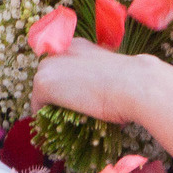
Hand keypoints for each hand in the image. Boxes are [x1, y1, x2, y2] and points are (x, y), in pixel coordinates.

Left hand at [29, 39, 154, 126]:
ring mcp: (49, 66)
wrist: (136, 85)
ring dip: (49, 105)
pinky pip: (37, 105)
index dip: (66, 85)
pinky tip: (57, 127)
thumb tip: (101, 96)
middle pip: (47, 76)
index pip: (62, 66)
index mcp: (78, 46)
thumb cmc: (134, 83)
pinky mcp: (43, 83)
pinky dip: (44, 118)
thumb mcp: (113, 73)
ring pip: (41, 90)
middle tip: (64, 113)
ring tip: (60, 122)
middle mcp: (60, 51)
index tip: (72, 99)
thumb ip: (99, 78)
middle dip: (55, 94)